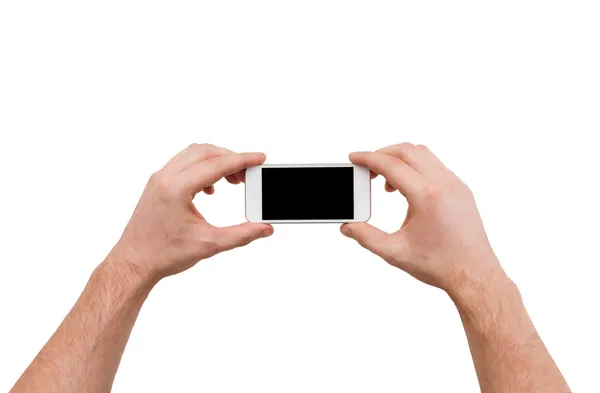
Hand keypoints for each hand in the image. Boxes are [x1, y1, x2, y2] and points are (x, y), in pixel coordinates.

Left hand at [107, 144, 272, 281]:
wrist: (134, 262)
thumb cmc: (164, 255)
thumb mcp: (209, 245)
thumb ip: (241, 235)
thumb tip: (264, 228)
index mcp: (177, 188)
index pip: (217, 164)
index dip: (243, 160)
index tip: (260, 159)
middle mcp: (166, 177)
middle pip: (207, 152)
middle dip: (232, 159)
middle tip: (248, 176)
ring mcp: (159, 178)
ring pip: (194, 153)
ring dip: (217, 161)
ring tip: (232, 181)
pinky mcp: (157, 183)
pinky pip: (184, 162)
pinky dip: (203, 167)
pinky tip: (211, 189)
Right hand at [341, 143, 504, 294]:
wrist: (474, 274)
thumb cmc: (441, 265)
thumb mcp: (395, 252)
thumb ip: (366, 237)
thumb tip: (348, 227)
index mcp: (426, 196)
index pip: (391, 165)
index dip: (368, 159)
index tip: (354, 158)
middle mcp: (444, 184)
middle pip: (407, 151)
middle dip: (382, 154)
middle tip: (367, 170)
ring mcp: (456, 185)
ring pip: (423, 155)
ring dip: (401, 161)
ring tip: (388, 184)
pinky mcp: (462, 190)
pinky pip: (436, 166)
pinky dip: (416, 169)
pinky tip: (408, 191)